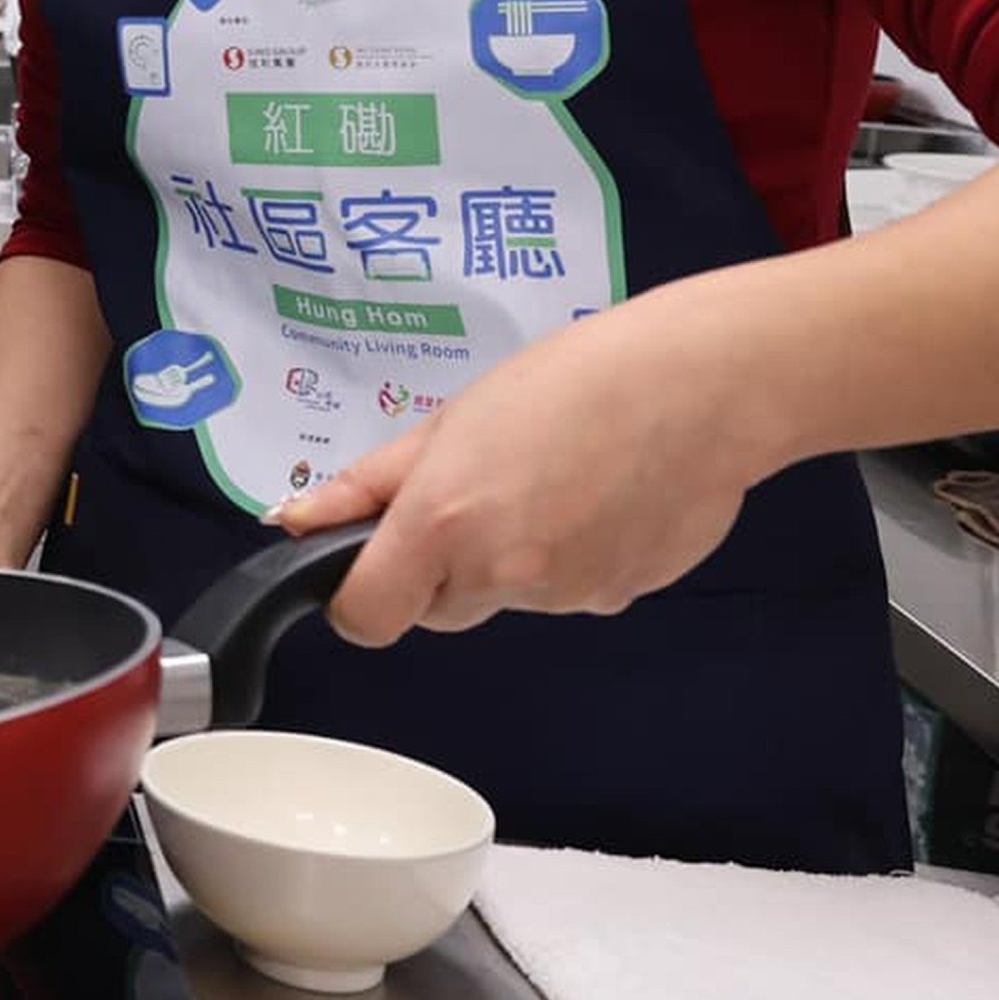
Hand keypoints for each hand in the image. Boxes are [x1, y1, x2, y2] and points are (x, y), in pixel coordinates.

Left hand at [275, 290, 773, 646]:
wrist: (705, 386)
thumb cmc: (575, 381)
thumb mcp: (452, 419)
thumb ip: (371, 484)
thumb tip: (293, 521)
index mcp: (445, 524)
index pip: (367, 618)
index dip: (360, 597)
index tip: (372, 563)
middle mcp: (503, 574)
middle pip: (441, 608)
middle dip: (446, 565)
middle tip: (486, 488)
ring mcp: (568, 596)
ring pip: (510, 597)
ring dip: (516, 556)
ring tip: (558, 476)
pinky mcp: (621, 599)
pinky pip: (573, 592)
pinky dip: (576, 557)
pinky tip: (603, 495)